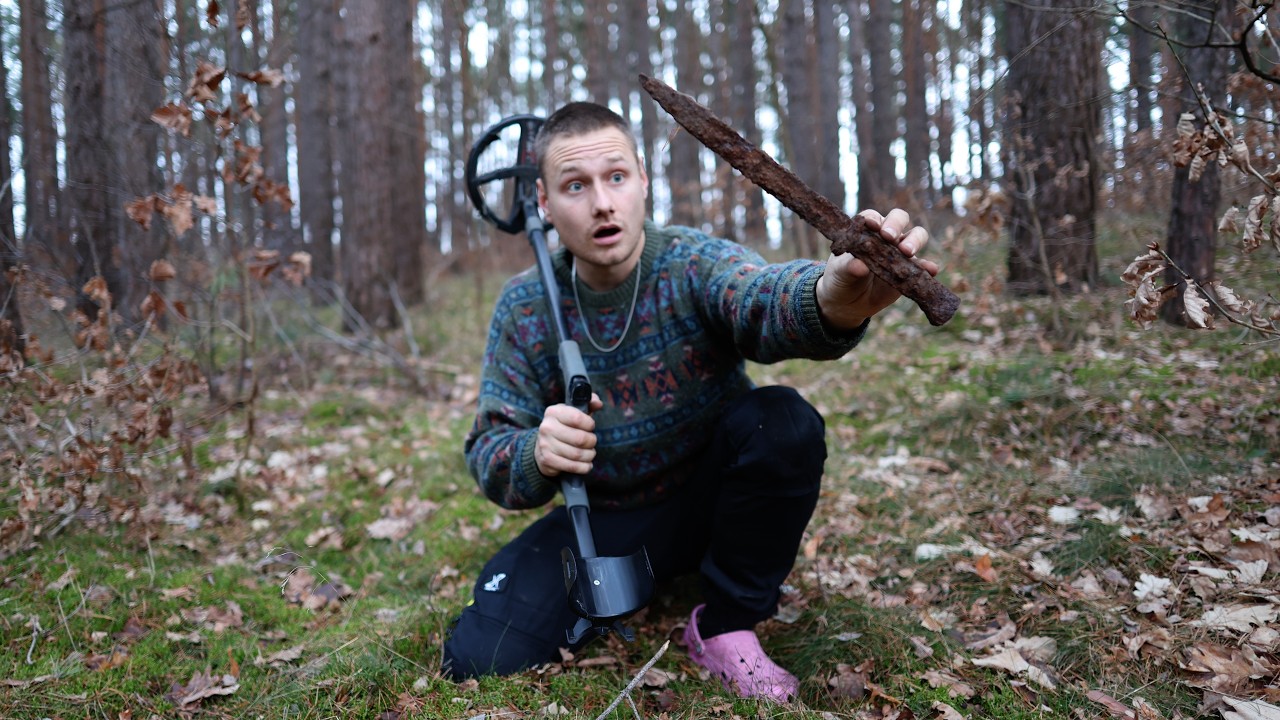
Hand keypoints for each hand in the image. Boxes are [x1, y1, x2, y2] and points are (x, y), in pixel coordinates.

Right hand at [533, 393, 603, 476]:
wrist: (543, 447)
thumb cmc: (564, 427)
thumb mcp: (573, 413)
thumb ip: (588, 404)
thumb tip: (598, 403)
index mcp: (554, 412)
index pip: (578, 418)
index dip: (589, 424)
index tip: (590, 427)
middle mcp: (547, 427)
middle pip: (580, 438)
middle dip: (591, 442)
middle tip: (591, 442)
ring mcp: (545, 444)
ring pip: (577, 454)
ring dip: (589, 456)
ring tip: (590, 453)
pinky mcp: (547, 460)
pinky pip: (572, 466)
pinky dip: (583, 467)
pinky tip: (586, 465)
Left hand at [815, 208, 939, 329]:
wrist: (847, 303)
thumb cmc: (841, 279)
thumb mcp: (840, 273)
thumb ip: (848, 267)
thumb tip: (860, 266)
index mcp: (865, 230)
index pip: (872, 217)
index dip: (874, 220)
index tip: (873, 226)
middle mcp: (885, 236)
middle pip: (899, 219)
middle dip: (896, 224)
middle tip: (890, 237)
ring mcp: (899, 252)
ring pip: (916, 236)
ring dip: (915, 241)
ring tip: (907, 253)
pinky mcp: (910, 270)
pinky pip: (923, 266)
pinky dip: (928, 266)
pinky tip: (930, 270)